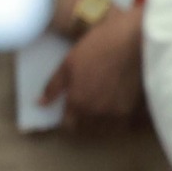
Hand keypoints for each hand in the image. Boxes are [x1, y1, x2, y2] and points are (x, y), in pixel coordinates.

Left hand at [40, 4, 144, 131]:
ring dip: (99, 125)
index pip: (68, 124)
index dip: (66, 120)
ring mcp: (115, 111)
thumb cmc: (95, 49)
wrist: (130, 41)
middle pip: (86, 129)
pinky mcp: (131, 107)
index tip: (67, 113)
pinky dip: (115, 121)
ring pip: (104, 129)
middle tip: (82, 112)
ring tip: (97, 113)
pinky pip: (120, 123)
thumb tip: (40, 103)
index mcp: (77, 102)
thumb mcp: (67, 64)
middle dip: (82, 123)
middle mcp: (96, 112)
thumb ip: (53, 87)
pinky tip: (113, 110)